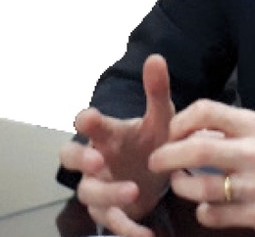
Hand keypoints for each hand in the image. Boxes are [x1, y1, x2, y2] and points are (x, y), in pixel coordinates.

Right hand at [59, 54, 174, 236]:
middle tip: (97, 161)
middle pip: (71, 158)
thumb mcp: (161, 116)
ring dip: (108, 193)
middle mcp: (98, 158)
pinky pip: (110, 221)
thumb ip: (157, 90)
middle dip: (81, 160)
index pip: (87, 123)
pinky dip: (126, 228)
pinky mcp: (110, 209)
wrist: (159, 170)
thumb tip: (156, 57)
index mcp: (108, 133)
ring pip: (89, 192)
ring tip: (134, 191)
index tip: (88, 118)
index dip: (85, 121)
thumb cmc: (153, 138)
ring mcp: (101, 184)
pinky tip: (145, 234)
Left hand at [148, 100, 254, 234]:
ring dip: (180, 186)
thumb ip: (225, 128)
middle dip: (167, 156)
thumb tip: (182, 129)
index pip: (206, 111)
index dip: (179, 121)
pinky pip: (212, 214)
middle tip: (155, 161)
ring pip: (200, 187)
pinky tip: (206, 205)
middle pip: (197, 150)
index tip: (170, 133)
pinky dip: (201, 210)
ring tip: (179, 183)